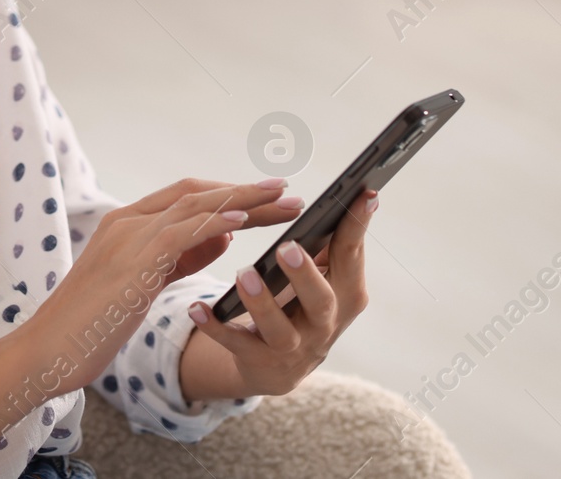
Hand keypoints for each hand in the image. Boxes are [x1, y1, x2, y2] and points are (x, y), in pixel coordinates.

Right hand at [21, 177, 302, 398]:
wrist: (46, 352)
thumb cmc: (91, 325)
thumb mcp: (142, 285)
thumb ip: (180, 256)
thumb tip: (225, 233)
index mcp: (127, 224)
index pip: (188, 197)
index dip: (230, 193)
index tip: (269, 197)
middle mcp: (127, 221)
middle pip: (197, 193)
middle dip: (246, 191)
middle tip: (288, 192)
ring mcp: (128, 236)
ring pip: (196, 205)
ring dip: (245, 200)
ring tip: (284, 201)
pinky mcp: (132, 260)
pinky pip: (183, 230)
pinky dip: (216, 220)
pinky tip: (246, 219)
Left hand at [181, 187, 376, 398]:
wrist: (280, 367)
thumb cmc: (303, 303)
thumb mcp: (324, 277)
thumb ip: (332, 244)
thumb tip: (353, 194)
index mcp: (346, 294)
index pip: (352, 255)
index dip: (357, 225)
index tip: (363, 193)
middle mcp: (324, 324)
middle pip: (320, 300)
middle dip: (304, 274)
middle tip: (286, 247)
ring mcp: (292, 347)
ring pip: (279, 330)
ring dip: (261, 303)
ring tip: (244, 274)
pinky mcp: (259, 361)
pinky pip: (235, 344)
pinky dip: (216, 326)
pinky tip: (198, 308)